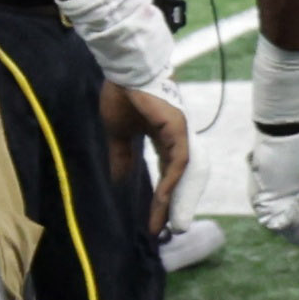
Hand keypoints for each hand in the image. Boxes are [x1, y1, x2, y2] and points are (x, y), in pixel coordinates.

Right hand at [112, 83, 192, 236]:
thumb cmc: (122, 94)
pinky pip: (178, 161)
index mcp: (162, 137)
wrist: (123, 68)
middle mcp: (175, 137)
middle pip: (176, 178)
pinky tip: (161, 198)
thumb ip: (122, 156)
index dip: (160, 195)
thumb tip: (119, 180)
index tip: (152, 219)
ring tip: (162, 223)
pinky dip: (170, 181)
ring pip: (179, 174)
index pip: (165, 172)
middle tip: (163, 231)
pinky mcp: (178, 128)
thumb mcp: (118, 133)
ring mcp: (179, 132)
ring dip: (171, 200)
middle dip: (170, 205)